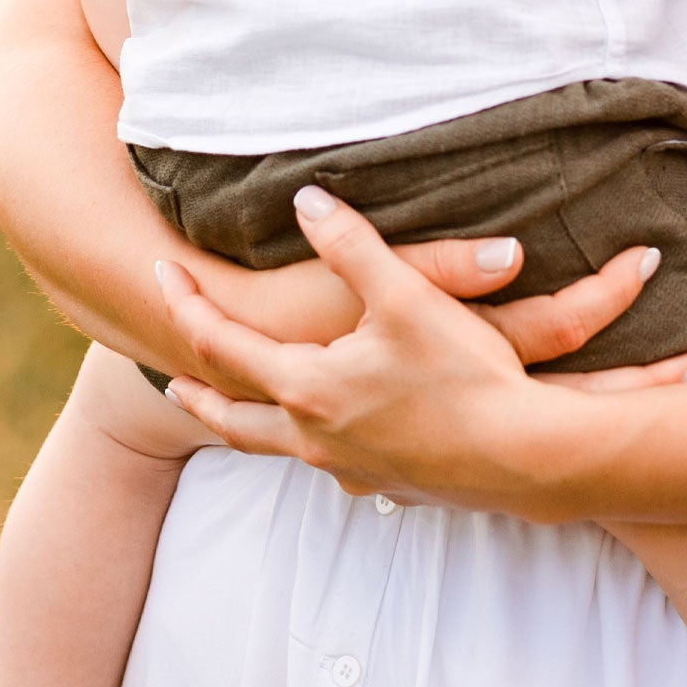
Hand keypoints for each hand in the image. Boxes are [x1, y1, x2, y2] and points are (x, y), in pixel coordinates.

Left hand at [157, 188, 635, 516]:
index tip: (159, 273)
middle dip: (198, 394)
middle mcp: (315, 438)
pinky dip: (311, 444)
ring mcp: (350, 470)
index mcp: (307, 389)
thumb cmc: (465, 375)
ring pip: (278, 449)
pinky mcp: (388, 485)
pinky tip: (332, 436)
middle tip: (169, 380)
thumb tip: (305, 201)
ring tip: (243, 410)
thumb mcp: (404, 294)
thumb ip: (350, 244)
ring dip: (251, 424)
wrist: (527, 458)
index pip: (222, 344)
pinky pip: (330, 464)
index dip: (185, 305)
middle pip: (233, 418)